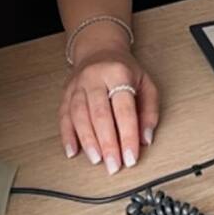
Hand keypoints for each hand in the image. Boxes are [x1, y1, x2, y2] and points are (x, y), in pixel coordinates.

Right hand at [59, 46, 159, 174]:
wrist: (99, 49)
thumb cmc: (124, 70)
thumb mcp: (146, 83)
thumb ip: (149, 111)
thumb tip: (145, 139)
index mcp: (118, 73)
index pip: (124, 109)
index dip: (128, 135)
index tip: (131, 157)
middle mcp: (95, 77)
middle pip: (100, 113)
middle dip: (107, 143)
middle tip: (113, 165)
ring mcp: (78, 84)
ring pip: (79, 114)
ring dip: (87, 140)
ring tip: (97, 159)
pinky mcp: (66, 92)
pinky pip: (63, 115)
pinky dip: (66, 135)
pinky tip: (72, 151)